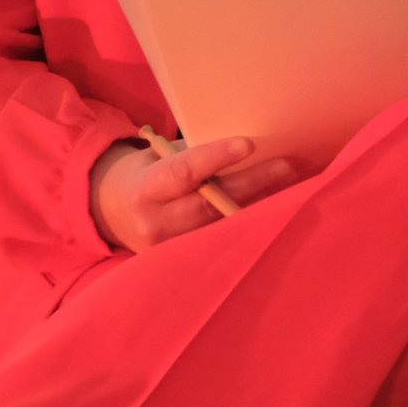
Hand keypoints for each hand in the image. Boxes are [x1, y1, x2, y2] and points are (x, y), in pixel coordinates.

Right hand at [87, 136, 300, 252]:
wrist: (113, 214)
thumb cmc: (146, 175)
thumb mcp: (158, 157)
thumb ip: (194, 154)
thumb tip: (247, 145)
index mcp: (146, 190)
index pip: (182, 173)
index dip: (215, 158)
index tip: (248, 144)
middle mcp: (158, 224)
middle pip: (211, 204)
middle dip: (253, 183)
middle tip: (288, 165)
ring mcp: (172, 249)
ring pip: (224, 226)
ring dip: (261, 204)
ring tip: (294, 184)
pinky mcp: (187, 262)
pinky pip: (224, 240)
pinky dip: (251, 221)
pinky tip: (277, 206)